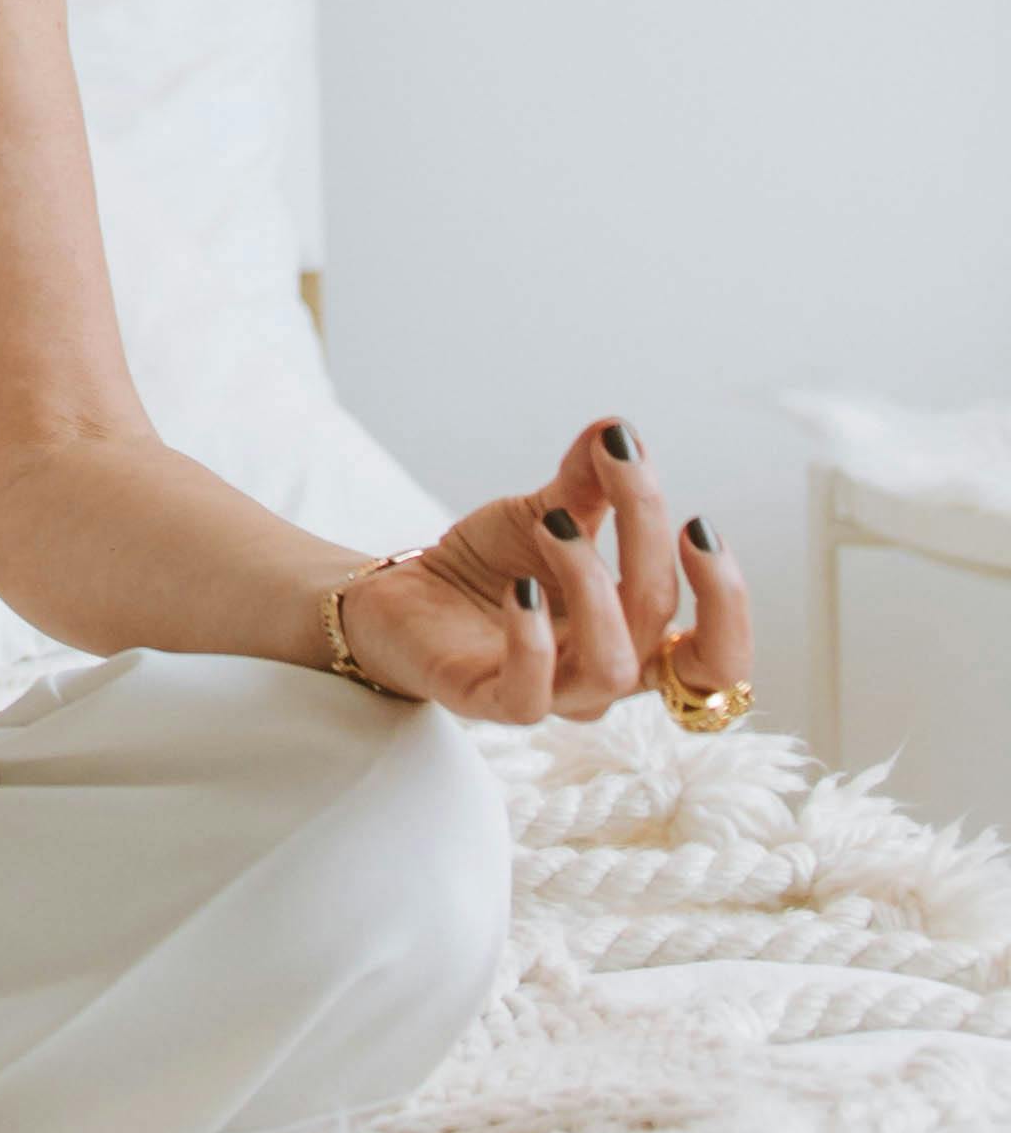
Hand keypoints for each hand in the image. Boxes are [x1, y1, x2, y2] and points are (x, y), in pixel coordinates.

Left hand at [330, 419, 754, 725]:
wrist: (405, 592)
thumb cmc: (492, 565)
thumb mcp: (546, 513)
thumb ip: (589, 483)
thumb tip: (620, 430)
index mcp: (635, 639)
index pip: (716, 658)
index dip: (728, 605)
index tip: (700, 525)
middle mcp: (605, 677)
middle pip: (670, 646)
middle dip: (669, 570)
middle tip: (663, 509)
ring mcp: (552, 696)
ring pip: (610, 668)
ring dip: (593, 586)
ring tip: (554, 524)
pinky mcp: (489, 701)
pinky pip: (528, 694)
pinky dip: (531, 639)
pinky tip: (518, 587)